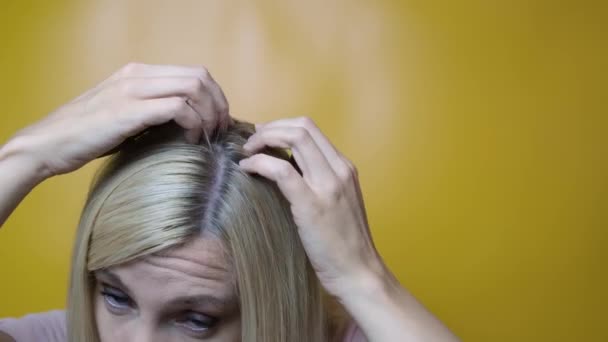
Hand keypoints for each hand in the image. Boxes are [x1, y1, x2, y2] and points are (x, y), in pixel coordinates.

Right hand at [5, 63, 230, 178]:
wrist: (50, 144)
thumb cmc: (88, 136)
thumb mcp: (126, 115)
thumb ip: (154, 111)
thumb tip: (190, 124)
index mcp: (138, 73)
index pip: (194, 72)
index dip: (215, 97)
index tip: (218, 122)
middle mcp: (137, 75)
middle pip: (200, 76)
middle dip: (219, 104)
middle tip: (219, 130)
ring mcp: (133, 90)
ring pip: (193, 87)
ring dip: (210, 114)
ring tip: (207, 136)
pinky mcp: (129, 110)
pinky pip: (178, 107)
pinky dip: (194, 124)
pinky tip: (190, 141)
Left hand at [239, 117, 384, 296]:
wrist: (358, 272)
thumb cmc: (343, 243)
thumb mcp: (336, 202)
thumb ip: (318, 181)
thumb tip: (284, 166)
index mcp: (344, 168)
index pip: (311, 129)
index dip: (281, 126)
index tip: (263, 137)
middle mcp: (339, 170)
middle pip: (302, 127)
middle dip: (270, 128)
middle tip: (252, 142)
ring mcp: (327, 185)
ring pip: (294, 139)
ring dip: (264, 140)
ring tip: (248, 153)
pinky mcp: (311, 204)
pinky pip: (281, 169)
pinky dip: (260, 163)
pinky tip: (247, 169)